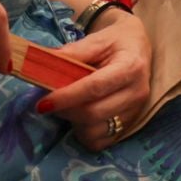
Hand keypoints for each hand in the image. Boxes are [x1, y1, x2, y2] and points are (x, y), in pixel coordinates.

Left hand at [37, 9, 153, 149]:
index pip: (95, 87)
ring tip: (68, 106)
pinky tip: (81, 117)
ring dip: (73, 122)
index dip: (67, 97)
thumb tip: (43, 64)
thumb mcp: (97, 39)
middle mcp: (137, 92)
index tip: (43, 101)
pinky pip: (99, 142)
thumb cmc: (117, 41)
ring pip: (94, 131)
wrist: (137, 46)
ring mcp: (135, 112)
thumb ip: (72, 53)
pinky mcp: (129, 125)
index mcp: (130, 67)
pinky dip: (84, 133)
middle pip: (93, 113)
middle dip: (65, 110)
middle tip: (49, 102)